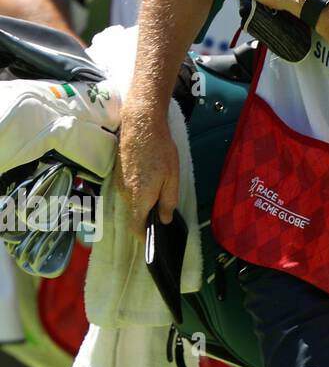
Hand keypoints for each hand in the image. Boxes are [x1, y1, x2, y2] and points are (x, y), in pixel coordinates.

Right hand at [116, 101, 179, 240]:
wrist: (140, 125)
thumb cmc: (160, 151)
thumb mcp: (172, 178)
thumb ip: (167, 201)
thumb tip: (163, 220)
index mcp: (139, 198)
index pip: (136, 226)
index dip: (143, 236)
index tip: (152, 240)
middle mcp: (125, 194)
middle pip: (133, 213)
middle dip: (146, 217)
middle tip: (163, 215)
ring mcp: (118, 183)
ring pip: (130, 200)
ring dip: (142, 201)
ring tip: (160, 194)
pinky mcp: (118, 173)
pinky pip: (128, 189)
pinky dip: (138, 190)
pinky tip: (150, 180)